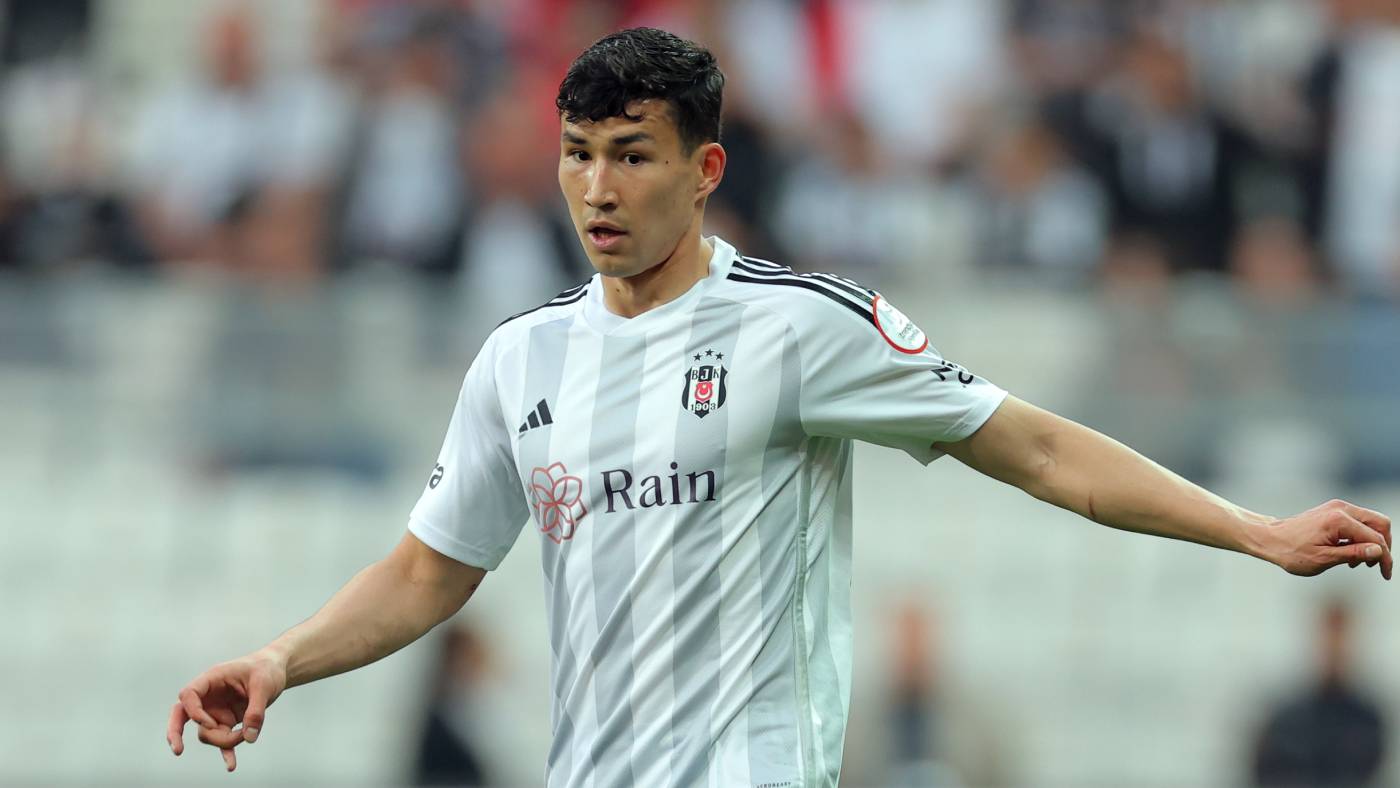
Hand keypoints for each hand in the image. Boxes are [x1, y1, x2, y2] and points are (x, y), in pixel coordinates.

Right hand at [167, 650, 286, 771]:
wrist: (276, 670)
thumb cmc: (266, 669)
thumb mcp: (264, 685)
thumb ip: (256, 711)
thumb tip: (249, 738)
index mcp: (212, 679)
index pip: (188, 695)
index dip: (194, 712)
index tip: (210, 723)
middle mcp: (209, 697)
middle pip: (181, 715)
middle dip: (175, 732)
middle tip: (178, 749)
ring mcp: (216, 711)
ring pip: (207, 733)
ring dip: (223, 740)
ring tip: (246, 735)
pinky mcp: (227, 722)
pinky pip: (222, 741)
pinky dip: (226, 753)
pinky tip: (231, 766)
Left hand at [1260, 499, 1391, 579]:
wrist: (1269, 538)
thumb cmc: (1291, 551)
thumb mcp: (1323, 559)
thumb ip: (1353, 554)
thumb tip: (1379, 551)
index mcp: (1339, 520)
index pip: (1375, 538)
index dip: (1385, 558)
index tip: (1385, 574)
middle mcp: (1341, 508)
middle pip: (1380, 523)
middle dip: (1384, 545)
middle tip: (1377, 566)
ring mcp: (1337, 507)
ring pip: (1370, 521)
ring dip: (1372, 542)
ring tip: (1359, 563)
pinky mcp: (1333, 510)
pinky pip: (1358, 521)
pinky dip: (1361, 537)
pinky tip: (1350, 554)